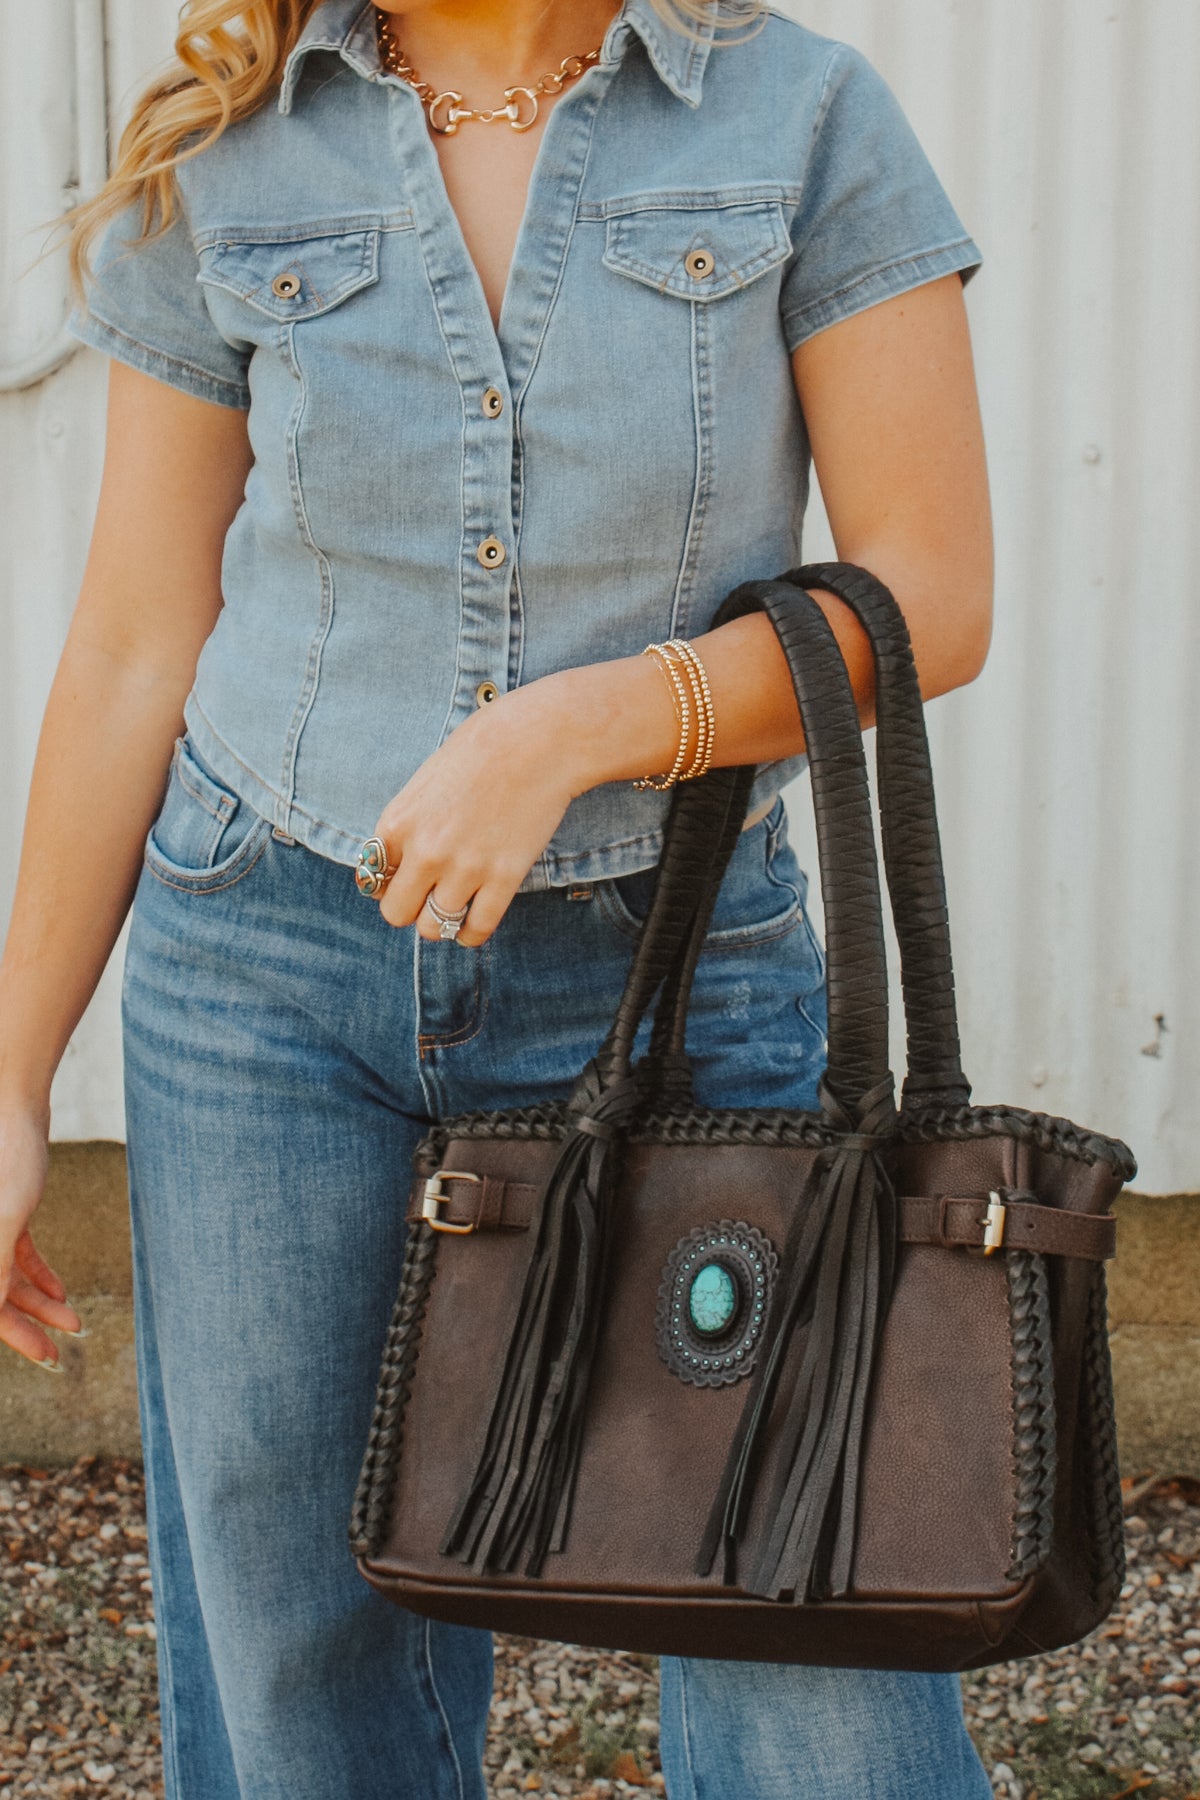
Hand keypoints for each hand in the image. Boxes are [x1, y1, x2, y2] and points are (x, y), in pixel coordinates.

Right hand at [0, 1105, 82, 1368]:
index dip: (14, 1335)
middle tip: (58, 1354)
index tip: (48, 1357)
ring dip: (39, 1301)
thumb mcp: (4, 1220)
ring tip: (73, 1320)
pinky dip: (36, 1273)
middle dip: (26, 1325)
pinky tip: (61, 1292)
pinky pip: (14, 1252)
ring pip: (6, 1276)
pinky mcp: (2, 1209)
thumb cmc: (6, 1155)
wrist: (12, 1098)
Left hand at [369, 678, 584, 947]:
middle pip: (396, 913)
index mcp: (397, 822)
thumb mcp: (426, 782)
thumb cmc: (482, 750)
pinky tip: (473, 924)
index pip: (371, 878)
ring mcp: (464, 867)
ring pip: (433, 929)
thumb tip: (403, 864)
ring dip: (442, 923)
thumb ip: (410, 824)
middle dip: (410, 909)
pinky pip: (476, 929)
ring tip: (455, 909)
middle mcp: (424, 850)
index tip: (408, 878)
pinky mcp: (503, 878)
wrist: (538, 740)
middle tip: (429, 898)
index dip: (389, 882)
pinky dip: (471, 934)